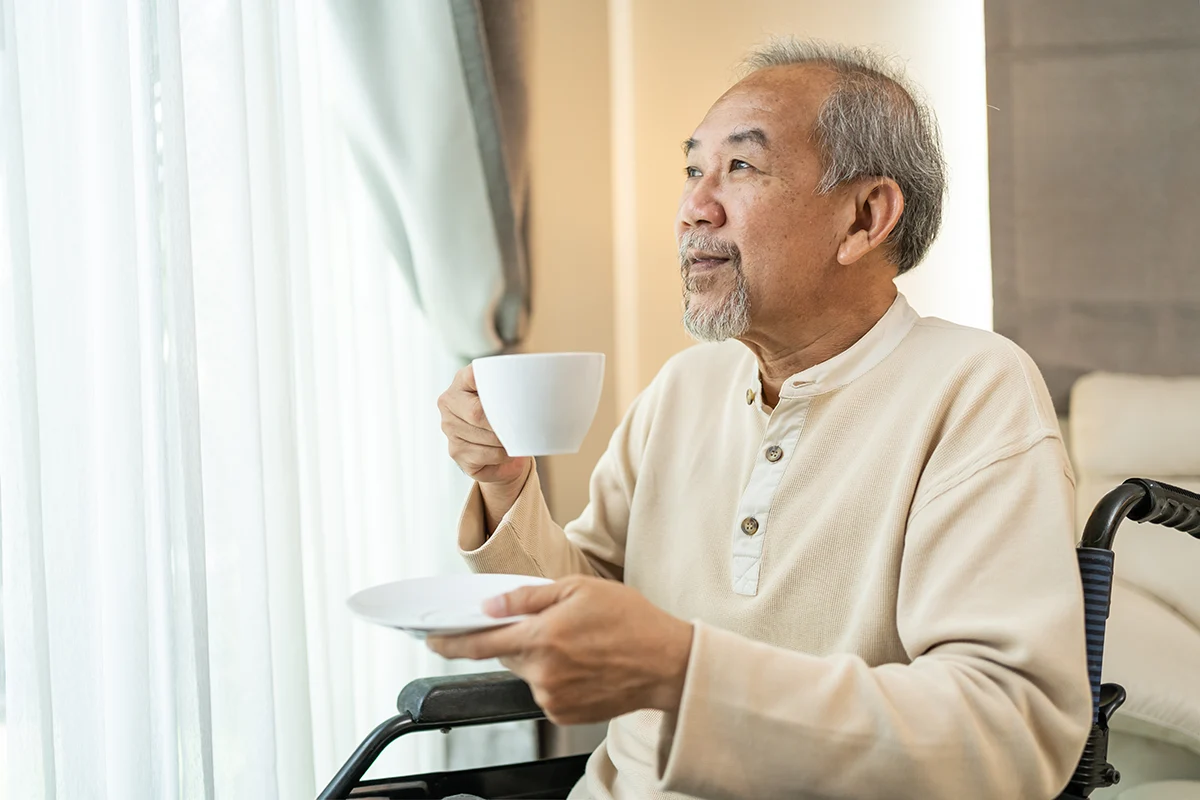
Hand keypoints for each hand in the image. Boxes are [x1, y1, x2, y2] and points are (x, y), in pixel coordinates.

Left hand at [427, 577, 693, 724]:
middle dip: (519, 638)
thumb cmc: (630, 620)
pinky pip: (545, 690)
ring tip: (579, 644)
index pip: (480, 643)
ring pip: (528, 673)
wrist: (668, 663)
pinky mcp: (564, 714)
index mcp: (542, 638)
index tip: (431, 638)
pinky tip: (584, 664)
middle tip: (554, 624)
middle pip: (507, 655)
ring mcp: (552, 698)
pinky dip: (555, 675)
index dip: (451, 641)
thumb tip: (491, 606)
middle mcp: (542, 673)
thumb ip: (528, 597)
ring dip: (541, 657)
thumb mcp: (579, 589)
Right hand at [437, 364, 531, 529]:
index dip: (490, 384)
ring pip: (483, 438)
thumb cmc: (507, 415)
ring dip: (506, 442)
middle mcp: (449, 403)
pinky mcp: (455, 452)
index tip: (508, 391)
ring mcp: (449, 429)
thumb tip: (540, 388)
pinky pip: (484, 456)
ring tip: (515, 439)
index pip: (472, 376)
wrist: (500, 448)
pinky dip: (502, 457)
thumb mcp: (508, 395)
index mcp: (462, 381)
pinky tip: (507, 453)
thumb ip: (514, 387)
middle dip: (502, 423)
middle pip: (476, 413)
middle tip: (521, 426)